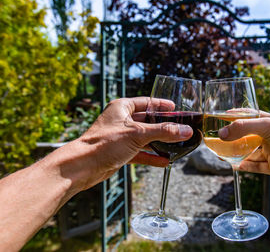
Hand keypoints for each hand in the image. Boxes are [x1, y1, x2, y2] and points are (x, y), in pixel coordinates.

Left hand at [55, 97, 192, 190]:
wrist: (83, 167)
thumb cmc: (104, 143)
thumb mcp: (138, 134)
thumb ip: (163, 132)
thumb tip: (186, 131)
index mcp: (122, 107)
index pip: (146, 102)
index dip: (161, 105)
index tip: (175, 108)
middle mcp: (120, 120)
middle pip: (147, 121)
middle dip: (163, 127)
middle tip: (179, 128)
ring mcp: (120, 137)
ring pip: (144, 138)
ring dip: (158, 143)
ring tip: (175, 146)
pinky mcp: (119, 152)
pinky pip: (139, 152)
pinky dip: (151, 156)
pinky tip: (164, 161)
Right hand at [218, 111, 269, 182]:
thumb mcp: (267, 126)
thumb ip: (243, 128)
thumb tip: (222, 133)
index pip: (250, 116)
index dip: (237, 116)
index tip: (222, 117)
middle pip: (248, 137)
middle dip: (234, 138)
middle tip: (219, 139)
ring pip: (250, 153)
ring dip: (237, 154)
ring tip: (222, 154)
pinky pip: (256, 167)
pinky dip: (245, 166)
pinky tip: (234, 165)